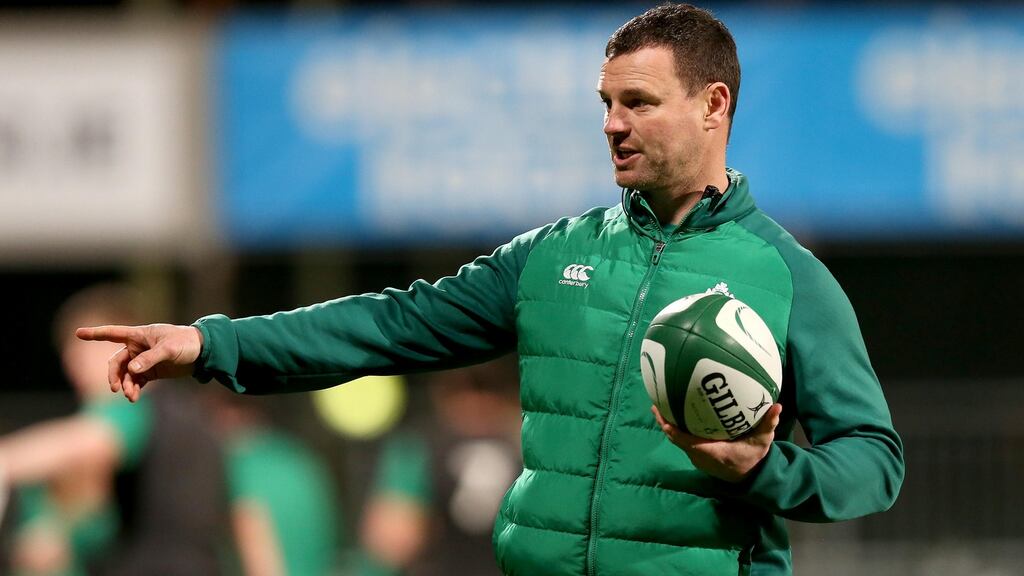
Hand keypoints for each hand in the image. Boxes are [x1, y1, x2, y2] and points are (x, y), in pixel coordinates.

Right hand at [75, 324, 202, 402]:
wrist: (202, 352)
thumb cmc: (186, 342)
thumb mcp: (168, 349)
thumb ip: (149, 359)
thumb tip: (131, 370)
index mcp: (139, 335)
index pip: (113, 333)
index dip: (95, 333)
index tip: (78, 333)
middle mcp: (137, 347)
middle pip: (117, 362)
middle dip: (114, 375)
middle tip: (116, 389)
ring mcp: (143, 360)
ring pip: (125, 374)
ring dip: (125, 385)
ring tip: (131, 396)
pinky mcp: (150, 371)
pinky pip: (135, 381)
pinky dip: (133, 389)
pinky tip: (134, 397)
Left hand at [652, 403, 781, 482]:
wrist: (750, 477)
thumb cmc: (753, 458)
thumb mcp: (762, 442)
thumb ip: (768, 424)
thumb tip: (777, 406)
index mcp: (713, 452)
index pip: (688, 442)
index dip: (674, 431)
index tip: (664, 417)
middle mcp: (701, 456)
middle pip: (676, 440)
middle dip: (665, 423)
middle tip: (656, 405)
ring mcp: (698, 458)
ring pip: (677, 441)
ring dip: (668, 426)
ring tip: (660, 407)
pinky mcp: (698, 457)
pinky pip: (682, 442)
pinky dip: (676, 431)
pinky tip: (674, 415)